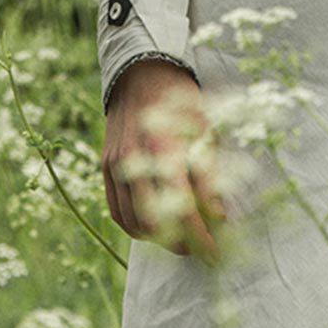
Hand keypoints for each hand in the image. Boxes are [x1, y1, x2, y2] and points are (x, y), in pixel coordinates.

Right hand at [102, 60, 227, 264]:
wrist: (141, 75)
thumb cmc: (180, 102)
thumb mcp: (205, 130)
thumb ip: (211, 175)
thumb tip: (220, 217)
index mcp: (167, 149)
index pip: (185, 210)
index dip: (202, 238)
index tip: (216, 252)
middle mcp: (137, 160)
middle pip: (156, 224)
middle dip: (180, 244)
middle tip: (200, 248)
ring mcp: (117, 165)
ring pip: (134, 222)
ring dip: (157, 239)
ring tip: (179, 239)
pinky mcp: (106, 167)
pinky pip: (116, 211)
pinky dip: (134, 227)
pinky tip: (152, 228)